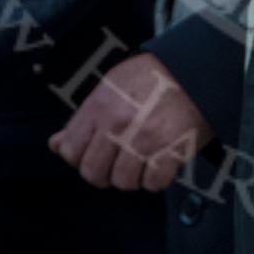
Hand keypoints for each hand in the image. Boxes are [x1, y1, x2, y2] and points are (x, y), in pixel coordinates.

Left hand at [48, 52, 213, 190]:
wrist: (197, 69)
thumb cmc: (154, 77)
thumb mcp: (112, 87)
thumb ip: (83, 118)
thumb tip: (56, 144)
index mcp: (99, 106)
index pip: (70, 151)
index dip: (81, 158)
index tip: (96, 154)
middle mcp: (117, 124)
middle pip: (93, 173)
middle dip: (105, 173)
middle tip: (120, 162)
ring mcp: (144, 139)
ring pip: (123, 182)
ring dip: (134, 177)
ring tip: (144, 160)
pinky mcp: (170, 150)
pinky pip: (153, 183)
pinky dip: (157, 179)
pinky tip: (162, 161)